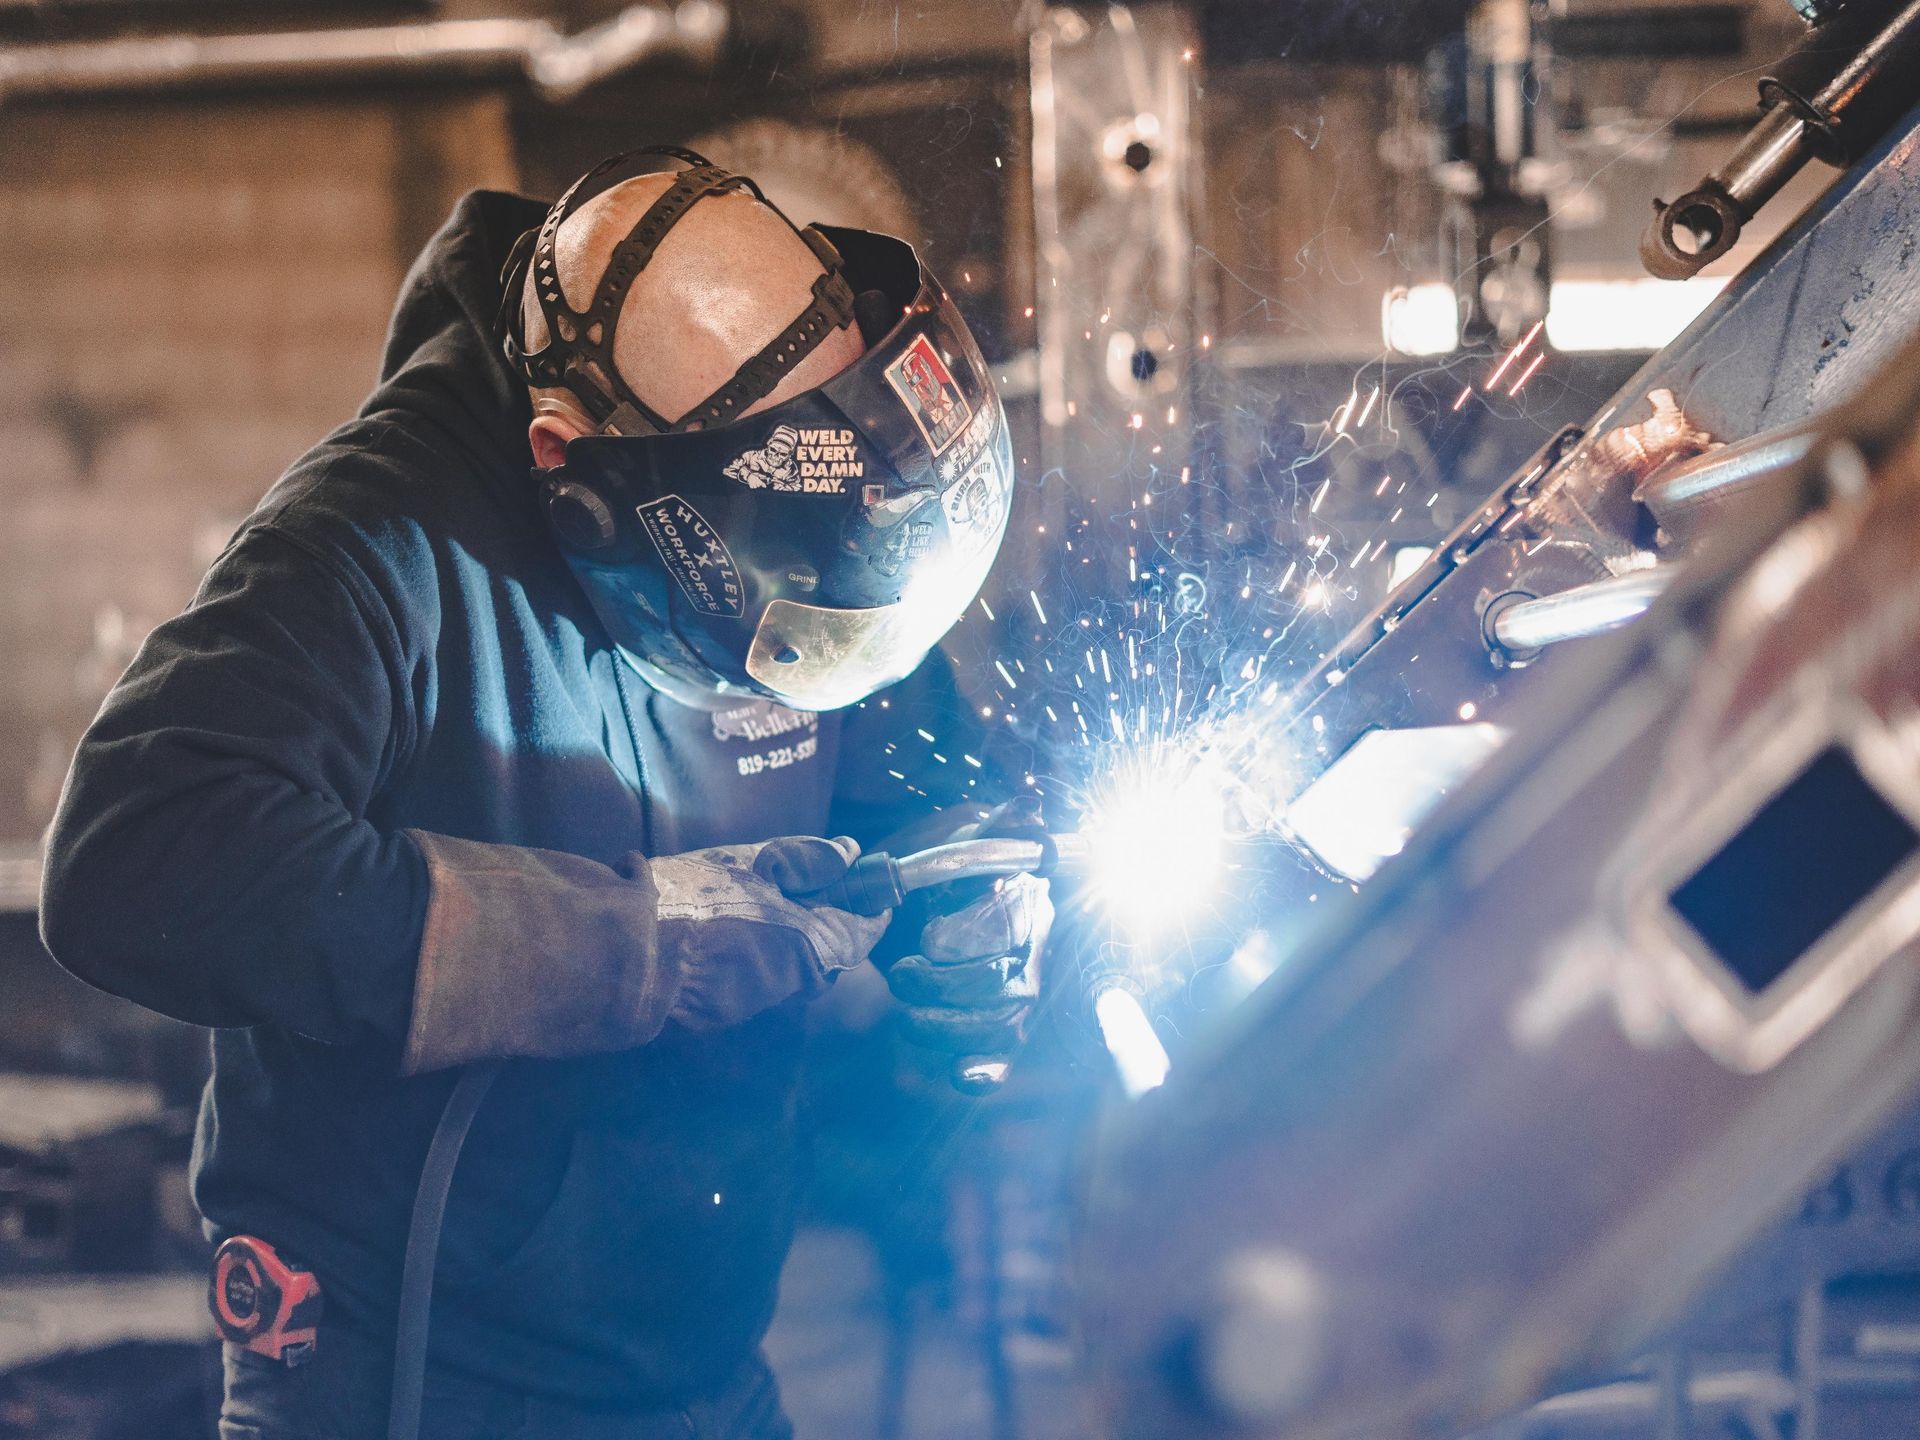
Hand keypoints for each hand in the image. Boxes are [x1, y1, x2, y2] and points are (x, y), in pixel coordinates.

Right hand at [659, 835, 890, 1031]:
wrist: (628, 951)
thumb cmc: (695, 899)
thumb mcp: (757, 863)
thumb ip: (811, 859)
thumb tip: (850, 854)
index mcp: (812, 948)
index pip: (865, 930)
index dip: (870, 902)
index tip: (866, 878)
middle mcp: (795, 983)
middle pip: (830, 947)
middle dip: (826, 913)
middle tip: (805, 875)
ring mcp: (760, 1000)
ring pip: (793, 960)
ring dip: (789, 929)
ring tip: (760, 892)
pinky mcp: (728, 1009)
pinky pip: (759, 972)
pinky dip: (757, 946)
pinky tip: (731, 920)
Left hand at [883, 798, 1052, 1081]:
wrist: (920, 909)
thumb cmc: (944, 872)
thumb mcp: (962, 842)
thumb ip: (996, 826)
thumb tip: (1029, 803)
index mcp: (1025, 906)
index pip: (1011, 927)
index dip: (971, 936)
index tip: (929, 938)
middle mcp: (1030, 956)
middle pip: (1006, 986)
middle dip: (947, 986)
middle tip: (901, 972)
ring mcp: (1017, 1000)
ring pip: (1002, 1028)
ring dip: (949, 1027)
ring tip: (906, 1015)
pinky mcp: (996, 1037)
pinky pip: (1002, 1063)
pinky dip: (982, 1073)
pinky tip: (959, 1074)